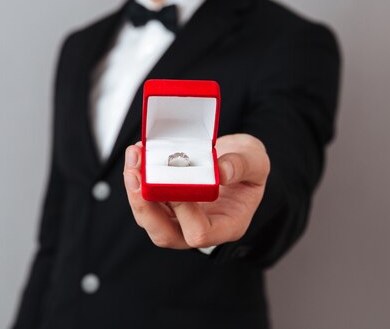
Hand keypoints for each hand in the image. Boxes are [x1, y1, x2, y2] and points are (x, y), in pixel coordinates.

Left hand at [122, 133, 269, 248]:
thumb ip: (242, 166)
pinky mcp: (166, 205)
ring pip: (149, 218)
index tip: (177, 183)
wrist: (238, 160)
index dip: (184, 211)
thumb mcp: (256, 161)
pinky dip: (138, 178)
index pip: (199, 232)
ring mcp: (180, 220)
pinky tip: (138, 154)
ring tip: (134, 157)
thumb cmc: (250, 165)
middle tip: (135, 173)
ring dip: (135, 190)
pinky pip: (146, 200)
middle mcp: (200, 228)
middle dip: (144, 205)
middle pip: (164, 234)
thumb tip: (221, 172)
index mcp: (227, 225)